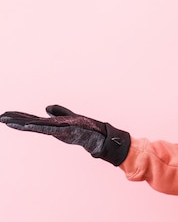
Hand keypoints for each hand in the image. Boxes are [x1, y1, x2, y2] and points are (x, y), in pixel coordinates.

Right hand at [0, 105, 129, 165]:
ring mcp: (59, 130)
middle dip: (16, 120)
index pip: (32, 120)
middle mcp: (53, 128)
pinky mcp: (67, 131)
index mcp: (52, 124)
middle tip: (0, 117)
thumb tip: (46, 108)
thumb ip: (59, 111)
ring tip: (8, 121)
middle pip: (31, 122)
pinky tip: (29, 125)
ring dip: (23, 123)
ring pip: (37, 126)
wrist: (100, 137)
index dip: (19, 117)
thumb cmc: (86, 128)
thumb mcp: (70, 116)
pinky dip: (39, 126)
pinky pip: (50, 128)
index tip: (5, 115)